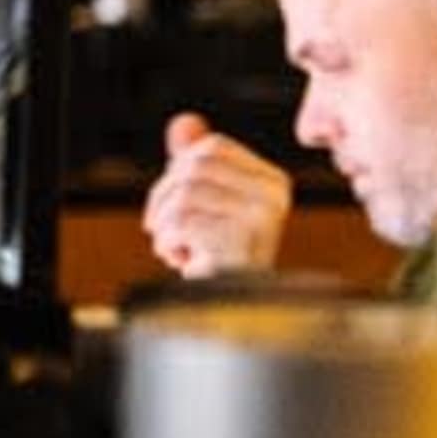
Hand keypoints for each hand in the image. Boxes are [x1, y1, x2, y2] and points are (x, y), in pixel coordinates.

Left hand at [142, 111, 292, 277]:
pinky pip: (182, 222)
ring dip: (165, 223)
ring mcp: (260, 217)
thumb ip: (195, 164)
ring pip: (185, 193)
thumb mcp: (206, 207)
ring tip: (176, 247)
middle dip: (164, 195)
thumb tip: (182, 123)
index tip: (173, 201)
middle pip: (195, 164)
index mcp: (273, 182)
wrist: (231, 314)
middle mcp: (273, 196)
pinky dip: (169, 242)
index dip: (179, 168)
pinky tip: (183, 259)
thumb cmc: (219, 261)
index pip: (214, 146)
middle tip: (163, 227)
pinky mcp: (240, 240)